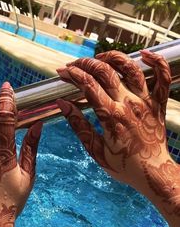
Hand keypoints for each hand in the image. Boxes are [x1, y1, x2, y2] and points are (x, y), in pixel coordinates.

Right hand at [56, 50, 179, 226]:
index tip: (63, 72)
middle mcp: (129, 104)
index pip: (88, 85)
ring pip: (131, 68)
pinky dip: (157, 62)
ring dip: (113, 57)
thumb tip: (62, 104)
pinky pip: (163, 77)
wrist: (153, 173)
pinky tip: (146, 54)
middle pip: (105, 71)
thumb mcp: (95, 150)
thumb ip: (78, 125)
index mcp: (111, 116)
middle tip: (75, 65)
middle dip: (86, 63)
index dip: (73, 74)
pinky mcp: (158, 103)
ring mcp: (146, 101)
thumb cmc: (125, 165)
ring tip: (100, 57)